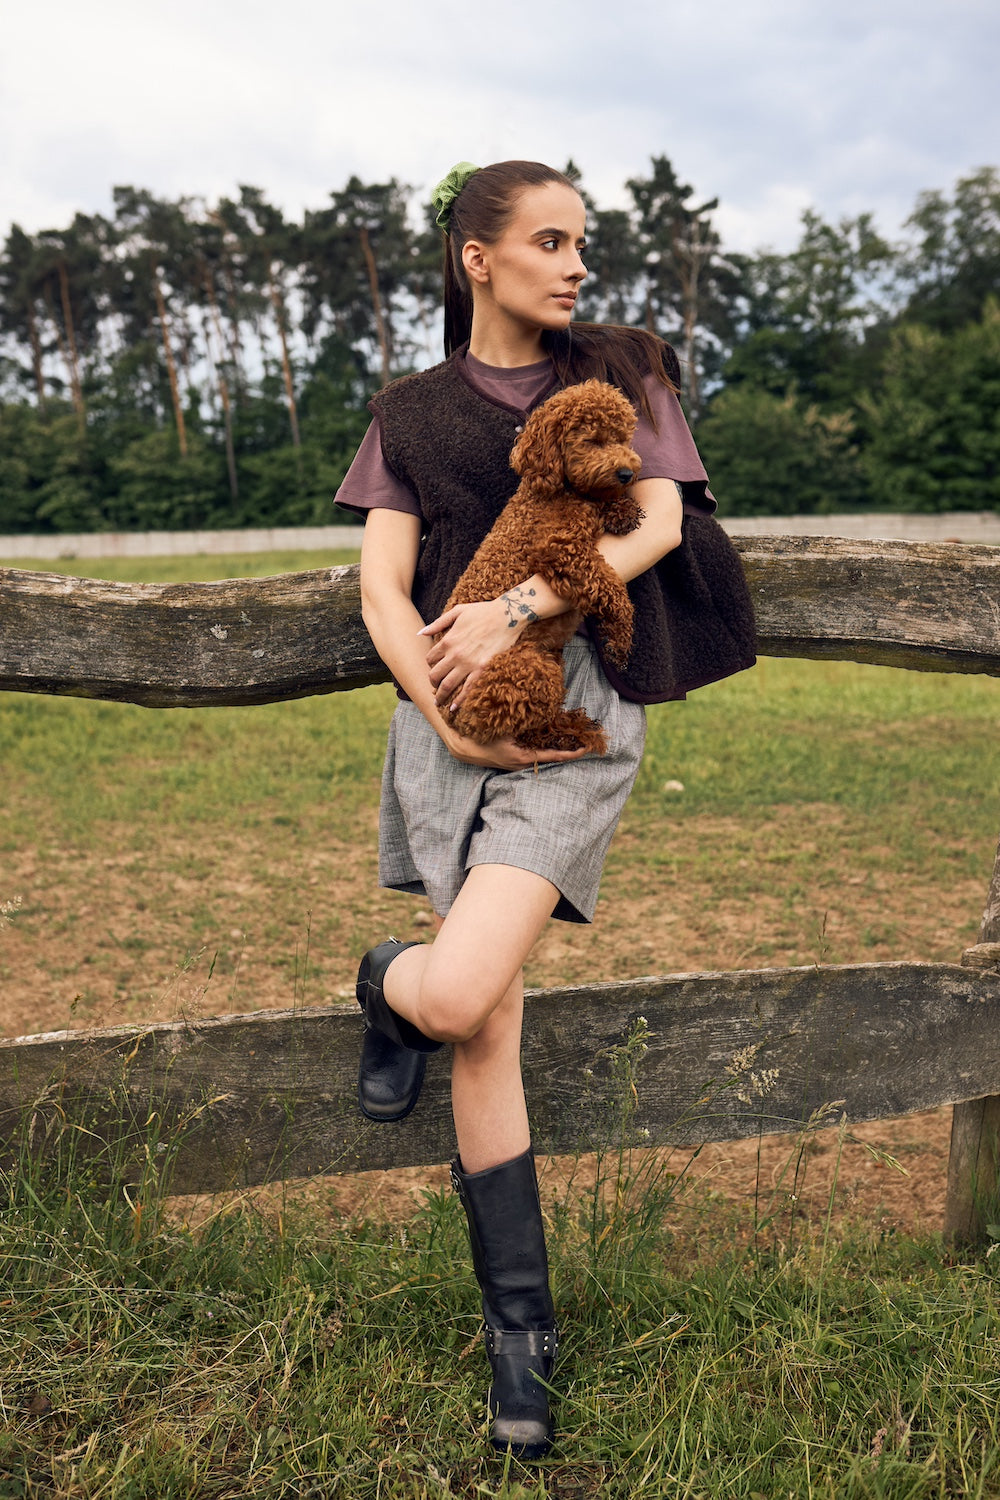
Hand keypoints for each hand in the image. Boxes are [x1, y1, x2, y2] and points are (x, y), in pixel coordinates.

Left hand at [420, 597, 527, 708]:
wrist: (506, 615)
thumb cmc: (483, 611)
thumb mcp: (457, 612)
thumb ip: (437, 623)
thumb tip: (420, 633)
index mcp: (447, 640)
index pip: (430, 659)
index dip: (430, 665)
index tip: (435, 668)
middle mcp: (454, 654)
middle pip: (435, 675)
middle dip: (433, 683)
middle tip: (434, 687)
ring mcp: (468, 664)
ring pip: (447, 685)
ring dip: (441, 696)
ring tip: (439, 702)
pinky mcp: (482, 670)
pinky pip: (467, 689)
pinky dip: (459, 701)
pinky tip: (454, 708)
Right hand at [439, 723, 588, 770]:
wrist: (463, 747)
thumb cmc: (480, 737)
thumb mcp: (501, 727)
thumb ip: (520, 720)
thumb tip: (538, 710)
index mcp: (522, 757)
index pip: (553, 756)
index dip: (571, 753)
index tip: (586, 748)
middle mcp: (523, 764)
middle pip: (552, 758)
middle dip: (568, 750)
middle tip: (585, 742)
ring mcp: (519, 764)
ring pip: (544, 757)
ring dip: (558, 749)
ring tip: (574, 740)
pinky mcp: (515, 761)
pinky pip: (535, 755)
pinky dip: (546, 748)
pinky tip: (553, 739)